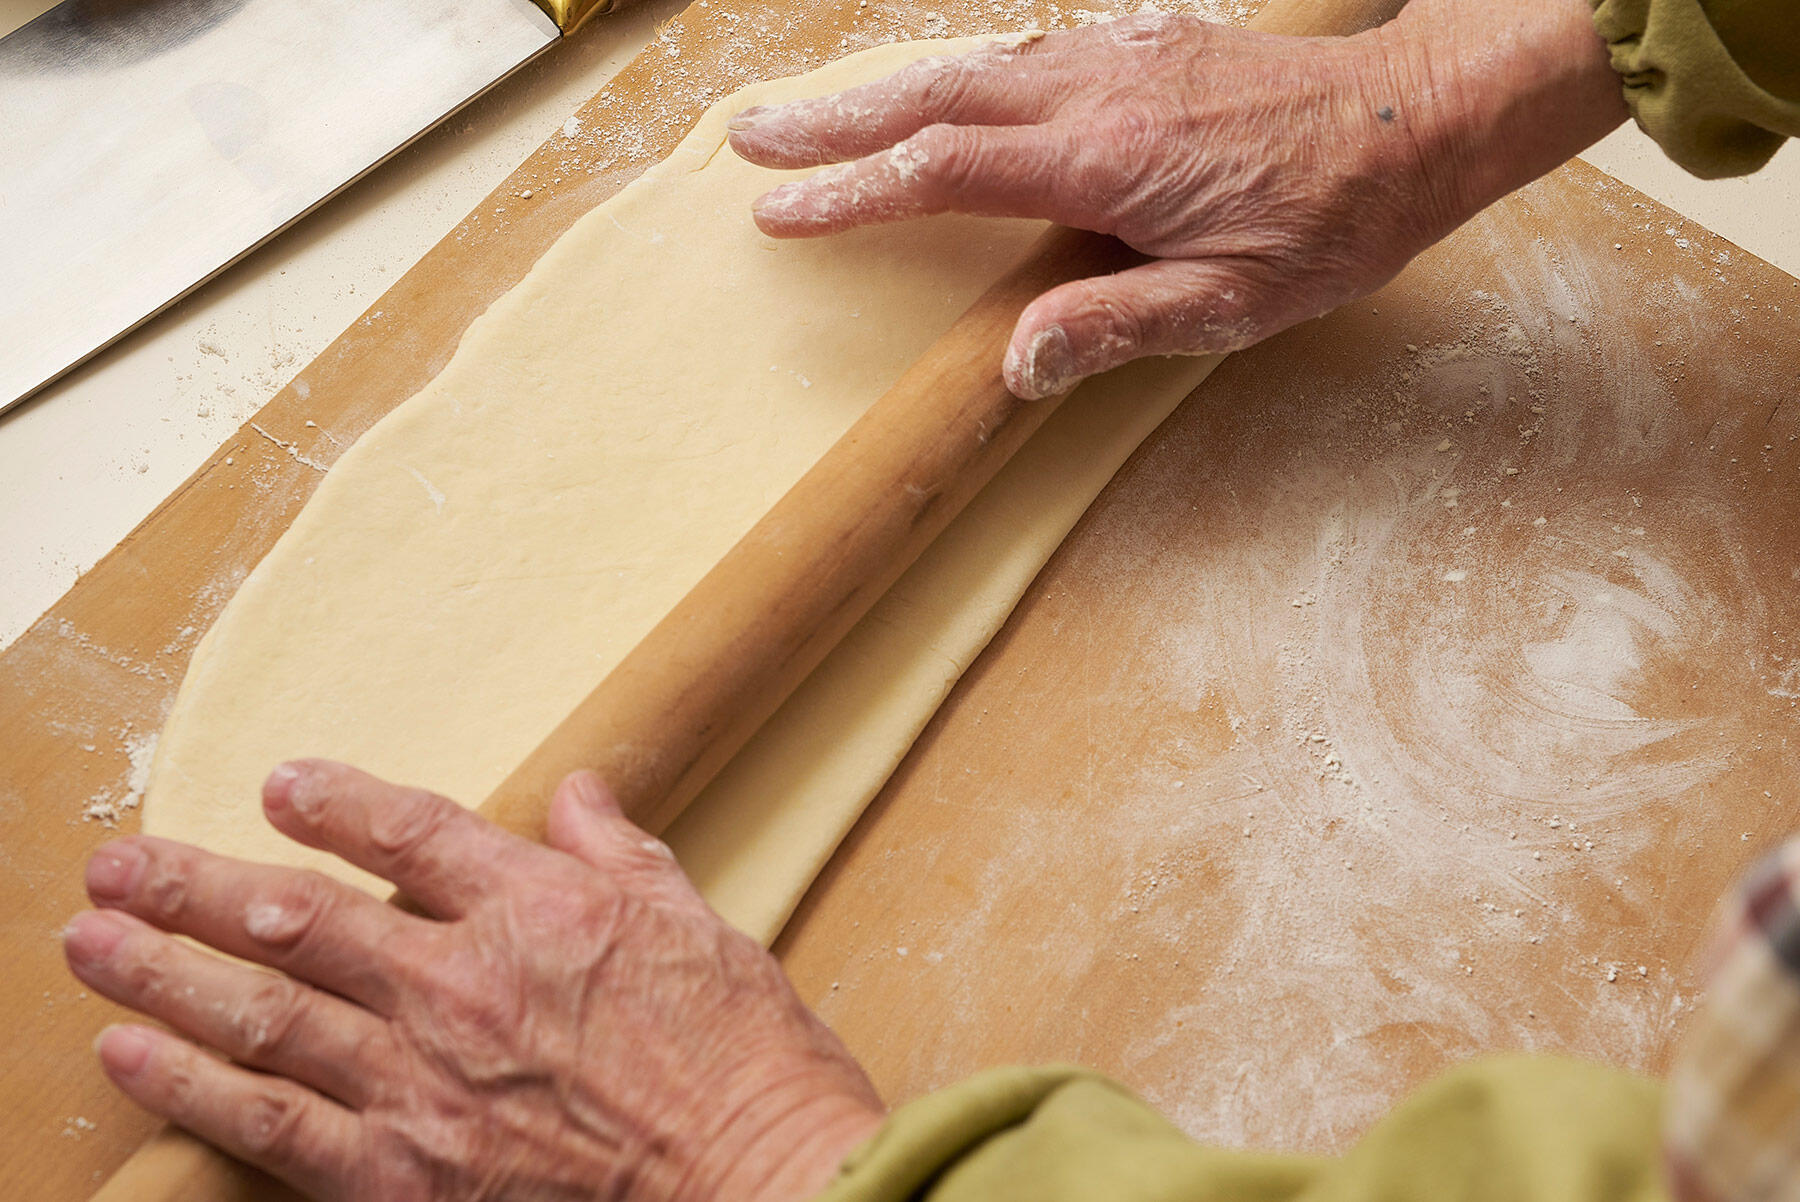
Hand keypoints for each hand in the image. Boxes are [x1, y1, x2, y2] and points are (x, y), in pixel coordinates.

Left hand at [63, 761, 882, 1200]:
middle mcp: (463, 982)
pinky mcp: (408, 1174)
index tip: (279, 785)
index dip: (332, 802)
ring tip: (89, 937)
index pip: (408, 833)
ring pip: (262, 1011)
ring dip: (163, 969)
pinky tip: (132, 1052)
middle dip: (193, 884)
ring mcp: (426, 1081)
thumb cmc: (745, 1059)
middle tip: (118, 860)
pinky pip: (275, 1123)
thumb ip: (621, 852)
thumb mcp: (698, 925)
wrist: (762, 1182)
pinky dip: (194, 1086)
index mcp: (541, 908)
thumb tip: (579, 791)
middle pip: (296, 917)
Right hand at [728, 2, 1624, 398]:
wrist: (1415, 118)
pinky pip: (1023, 52)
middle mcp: (1095, 94)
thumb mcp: (1233, 303)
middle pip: (932, 99)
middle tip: (748, 135)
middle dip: (831, 120)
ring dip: (881, 88)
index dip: (852, 193)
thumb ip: (1116, 327)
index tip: (779, 213)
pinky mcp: (1142, 43)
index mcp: (1103, 162)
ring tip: (811, 110)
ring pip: (970, 66)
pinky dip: (954, 70)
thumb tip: (1013, 362)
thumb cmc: (1332, 221)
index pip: (944, 172)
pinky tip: (935, 87)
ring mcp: (1117, 57)